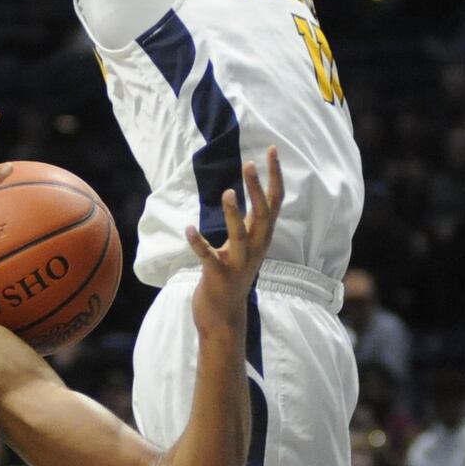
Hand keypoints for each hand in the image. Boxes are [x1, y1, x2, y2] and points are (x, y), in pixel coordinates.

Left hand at [187, 148, 282, 333]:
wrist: (224, 316)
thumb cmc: (232, 275)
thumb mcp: (245, 246)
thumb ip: (250, 223)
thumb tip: (250, 193)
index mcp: (261, 237)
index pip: (274, 201)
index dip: (275, 175)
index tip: (271, 149)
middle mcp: (255, 248)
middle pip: (262, 214)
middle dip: (256, 189)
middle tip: (248, 163)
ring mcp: (238, 264)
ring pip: (240, 236)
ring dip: (233, 215)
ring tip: (226, 193)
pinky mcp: (219, 276)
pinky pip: (209, 257)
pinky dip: (199, 243)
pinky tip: (189, 228)